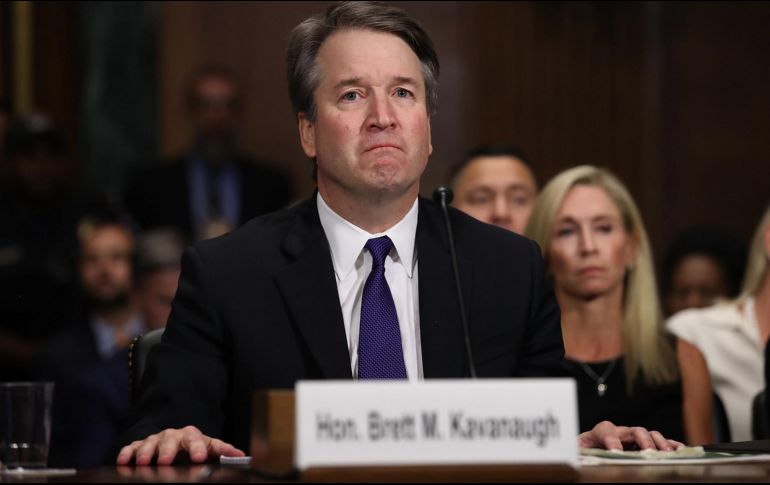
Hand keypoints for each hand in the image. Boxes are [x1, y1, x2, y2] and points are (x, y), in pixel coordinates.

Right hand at [116, 425, 245, 464]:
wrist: (175, 442)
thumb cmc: (193, 447)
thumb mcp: (209, 447)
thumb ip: (223, 450)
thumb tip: (241, 455)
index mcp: (191, 435)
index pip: (196, 440)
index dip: (197, 448)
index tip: (199, 458)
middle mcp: (172, 435)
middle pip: (170, 439)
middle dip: (168, 450)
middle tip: (167, 461)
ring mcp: (155, 440)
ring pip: (149, 442)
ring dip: (147, 452)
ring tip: (145, 462)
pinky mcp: (140, 446)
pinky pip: (132, 447)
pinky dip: (127, 453)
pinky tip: (124, 461)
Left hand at [577, 421, 684, 450]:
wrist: (589, 450)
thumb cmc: (584, 452)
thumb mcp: (578, 453)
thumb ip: (580, 453)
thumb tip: (577, 460)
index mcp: (599, 433)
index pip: (605, 430)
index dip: (611, 439)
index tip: (616, 451)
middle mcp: (619, 433)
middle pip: (633, 430)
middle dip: (642, 440)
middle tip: (648, 453)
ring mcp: (633, 437)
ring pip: (649, 434)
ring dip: (660, 442)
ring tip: (667, 452)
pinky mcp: (644, 444)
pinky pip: (660, 442)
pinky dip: (670, 444)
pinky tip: (679, 450)